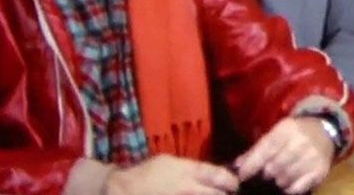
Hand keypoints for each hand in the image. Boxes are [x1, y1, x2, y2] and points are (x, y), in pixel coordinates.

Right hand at [103, 154, 238, 194]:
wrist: (120, 191)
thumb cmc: (145, 174)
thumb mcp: (169, 162)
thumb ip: (191, 169)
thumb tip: (209, 176)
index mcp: (188, 172)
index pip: (221, 177)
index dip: (232, 182)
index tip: (234, 185)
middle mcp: (189, 188)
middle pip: (220, 194)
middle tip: (229, 194)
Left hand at [234, 116, 336, 194]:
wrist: (325, 131)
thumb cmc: (295, 133)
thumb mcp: (276, 133)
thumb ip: (256, 150)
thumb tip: (237, 166)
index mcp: (287, 129)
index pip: (265, 149)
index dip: (251, 164)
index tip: (241, 176)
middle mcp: (301, 142)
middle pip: (274, 167)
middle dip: (265, 173)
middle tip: (265, 174)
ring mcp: (312, 158)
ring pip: (284, 179)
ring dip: (277, 180)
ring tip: (278, 176)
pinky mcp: (319, 171)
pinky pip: (297, 188)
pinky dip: (289, 188)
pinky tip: (288, 182)